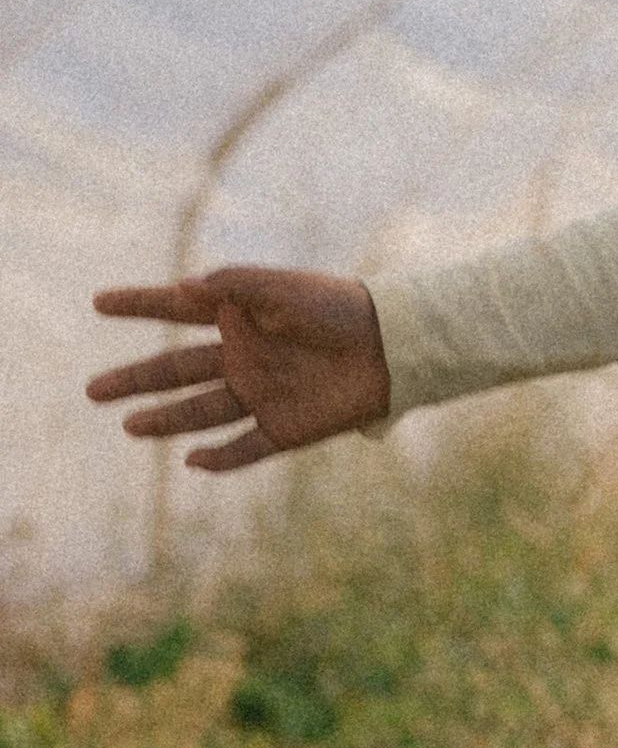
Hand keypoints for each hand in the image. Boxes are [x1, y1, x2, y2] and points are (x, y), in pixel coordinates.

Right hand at [89, 270, 388, 469]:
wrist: (394, 347)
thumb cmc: (339, 307)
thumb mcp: (284, 288)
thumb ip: (235, 286)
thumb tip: (183, 287)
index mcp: (238, 318)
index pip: (177, 311)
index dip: (139, 304)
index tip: (99, 302)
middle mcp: (242, 358)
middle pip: (176, 371)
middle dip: (135, 379)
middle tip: (92, 390)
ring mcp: (261, 395)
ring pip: (201, 412)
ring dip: (166, 420)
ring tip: (130, 425)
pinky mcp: (286, 429)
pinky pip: (246, 448)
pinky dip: (221, 458)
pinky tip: (192, 461)